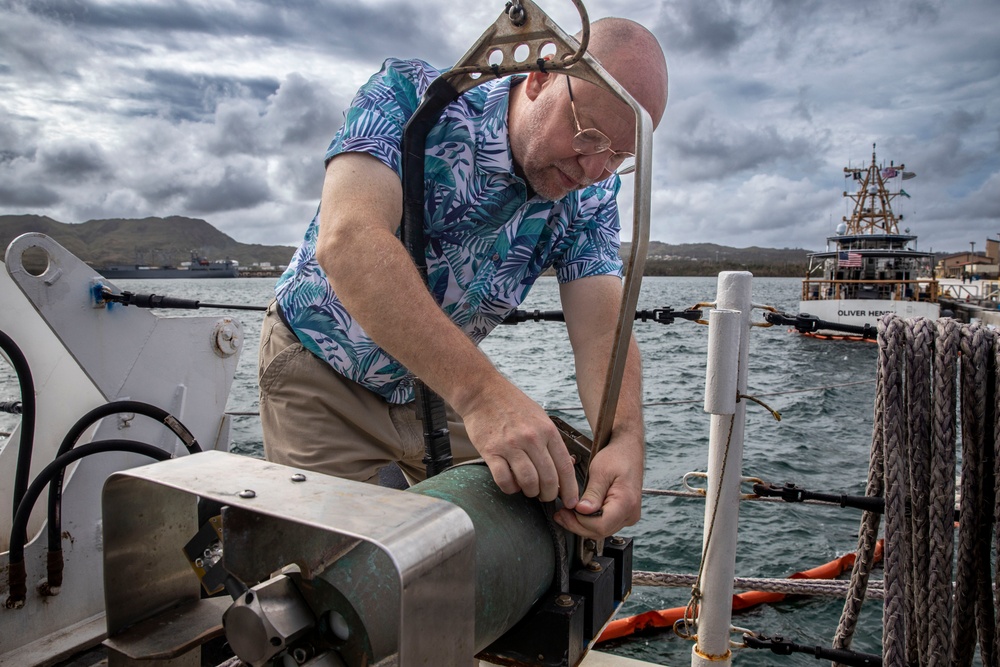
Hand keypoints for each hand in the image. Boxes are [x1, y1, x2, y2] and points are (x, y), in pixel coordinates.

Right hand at [462, 384, 578, 507]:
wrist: (482, 392)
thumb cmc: (512, 405)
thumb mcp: (540, 417)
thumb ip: (551, 440)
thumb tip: (564, 465)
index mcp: (547, 430)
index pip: (565, 466)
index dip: (570, 488)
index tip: (571, 501)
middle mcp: (531, 438)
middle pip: (548, 478)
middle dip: (549, 494)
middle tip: (546, 497)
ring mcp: (511, 445)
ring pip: (528, 482)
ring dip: (531, 492)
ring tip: (529, 491)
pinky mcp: (491, 451)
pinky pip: (504, 480)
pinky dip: (510, 488)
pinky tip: (512, 484)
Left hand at [552, 441, 642, 539]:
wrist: (627, 450)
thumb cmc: (617, 456)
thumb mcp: (600, 471)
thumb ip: (592, 493)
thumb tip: (582, 511)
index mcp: (626, 502)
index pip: (600, 525)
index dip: (580, 521)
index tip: (567, 510)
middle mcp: (630, 514)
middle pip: (600, 531)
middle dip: (577, 525)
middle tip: (561, 513)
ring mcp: (628, 516)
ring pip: (601, 531)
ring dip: (581, 525)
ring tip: (566, 513)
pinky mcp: (622, 515)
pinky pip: (604, 525)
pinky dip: (588, 521)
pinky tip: (577, 513)